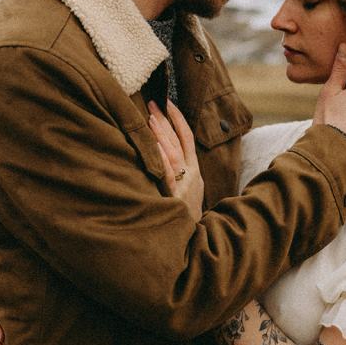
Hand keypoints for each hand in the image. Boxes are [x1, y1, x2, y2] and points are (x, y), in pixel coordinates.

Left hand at [148, 99, 204, 219]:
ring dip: (162, 134)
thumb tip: (161, 153)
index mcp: (194, 171)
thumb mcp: (187, 191)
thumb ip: (178, 173)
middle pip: (179, 141)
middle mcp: (192, 174)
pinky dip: (161, 159)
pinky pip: (168, 175)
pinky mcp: (176, 197)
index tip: (168, 102)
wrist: (195, 243)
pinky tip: (153, 146)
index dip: (178, 119)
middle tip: (152, 101)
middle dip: (166, 120)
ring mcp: (185, 185)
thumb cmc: (185, 217)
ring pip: (173, 153)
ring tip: (150, 117)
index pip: (187, 138)